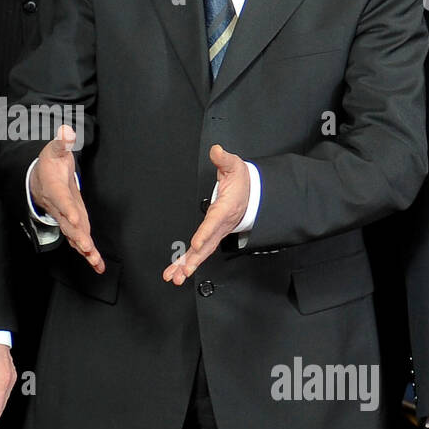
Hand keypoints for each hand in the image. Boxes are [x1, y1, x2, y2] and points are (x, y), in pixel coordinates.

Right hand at [29, 125, 104, 272]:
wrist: (40, 179)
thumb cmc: (49, 164)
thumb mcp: (54, 150)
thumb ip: (61, 142)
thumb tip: (67, 131)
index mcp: (54, 188)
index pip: (60, 199)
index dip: (67, 209)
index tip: (75, 217)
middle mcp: (58, 207)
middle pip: (67, 223)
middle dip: (77, 236)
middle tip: (87, 247)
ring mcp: (65, 218)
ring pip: (74, 235)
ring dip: (84, 249)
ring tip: (95, 260)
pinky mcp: (73, 224)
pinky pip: (79, 240)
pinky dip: (88, 254)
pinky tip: (98, 265)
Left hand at [163, 144, 249, 284]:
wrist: (253, 193)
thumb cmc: (242, 181)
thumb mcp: (234, 166)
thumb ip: (224, 159)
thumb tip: (216, 151)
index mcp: (225, 209)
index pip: (214, 222)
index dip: (205, 233)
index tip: (196, 243)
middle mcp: (221, 225)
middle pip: (207, 245)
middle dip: (193, 260)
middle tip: (181, 272)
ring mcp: (217, 233)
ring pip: (202, 253)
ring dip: (188, 266)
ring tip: (175, 277)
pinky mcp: (212, 236)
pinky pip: (200, 252)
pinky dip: (188, 262)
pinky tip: (177, 271)